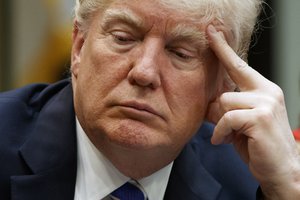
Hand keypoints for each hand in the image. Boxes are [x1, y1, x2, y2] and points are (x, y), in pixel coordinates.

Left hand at [206, 24, 299, 198]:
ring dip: (221, 123)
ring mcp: (266, 102)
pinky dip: (221, 131)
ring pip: (225, 102)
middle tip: (224, 126)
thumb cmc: (258, 145)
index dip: (223, 49)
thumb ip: (227, 107)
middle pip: (227, 87)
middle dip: (219, 109)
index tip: (212, 33)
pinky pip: (227, 117)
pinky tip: (224, 141)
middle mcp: (267, 91)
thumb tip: (210, 100)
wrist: (280, 169)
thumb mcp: (240, 122)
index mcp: (263, 90)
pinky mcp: (260, 116)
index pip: (239, 65)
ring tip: (229, 135)